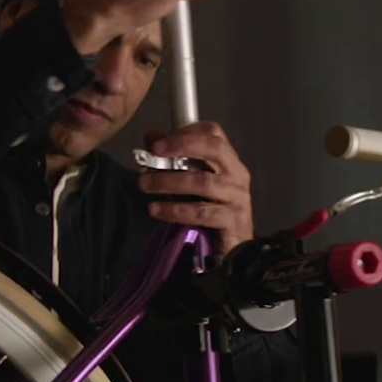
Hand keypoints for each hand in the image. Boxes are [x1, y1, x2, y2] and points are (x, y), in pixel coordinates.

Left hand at [138, 122, 253, 253]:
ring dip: (169, 181)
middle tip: (153, 152)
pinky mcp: (232, 220)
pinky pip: (201, 212)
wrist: (236, 249)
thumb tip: (151, 135)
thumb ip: (173, 158)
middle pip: (214, 148)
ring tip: (144, 184)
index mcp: (229, 161)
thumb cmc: (212, 210)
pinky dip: (175, 210)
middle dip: (182, 146)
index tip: (159, 142)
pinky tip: (155, 209)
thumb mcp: (193, 182)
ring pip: (203, 182)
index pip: (214, 133)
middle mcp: (237, 174)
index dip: (186, 132)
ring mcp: (237, 197)